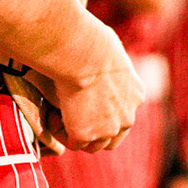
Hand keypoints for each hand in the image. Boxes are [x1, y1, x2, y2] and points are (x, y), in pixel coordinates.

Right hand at [47, 26, 143, 151]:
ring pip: (93, 146)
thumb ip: (107, 57)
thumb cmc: (91, 41)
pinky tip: (51, 115)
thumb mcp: (109, 47)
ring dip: (77, 134)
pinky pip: (71, 142)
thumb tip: (96, 43)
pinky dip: (60, 131)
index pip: (122, 115)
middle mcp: (127, 117)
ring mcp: (107, 129)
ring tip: (58, 116)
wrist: (83, 54)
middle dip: (94, 131)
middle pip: (112, 139)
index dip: (102, 113)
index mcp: (136, 95)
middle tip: (72, 116)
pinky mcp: (86, 135)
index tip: (84, 102)